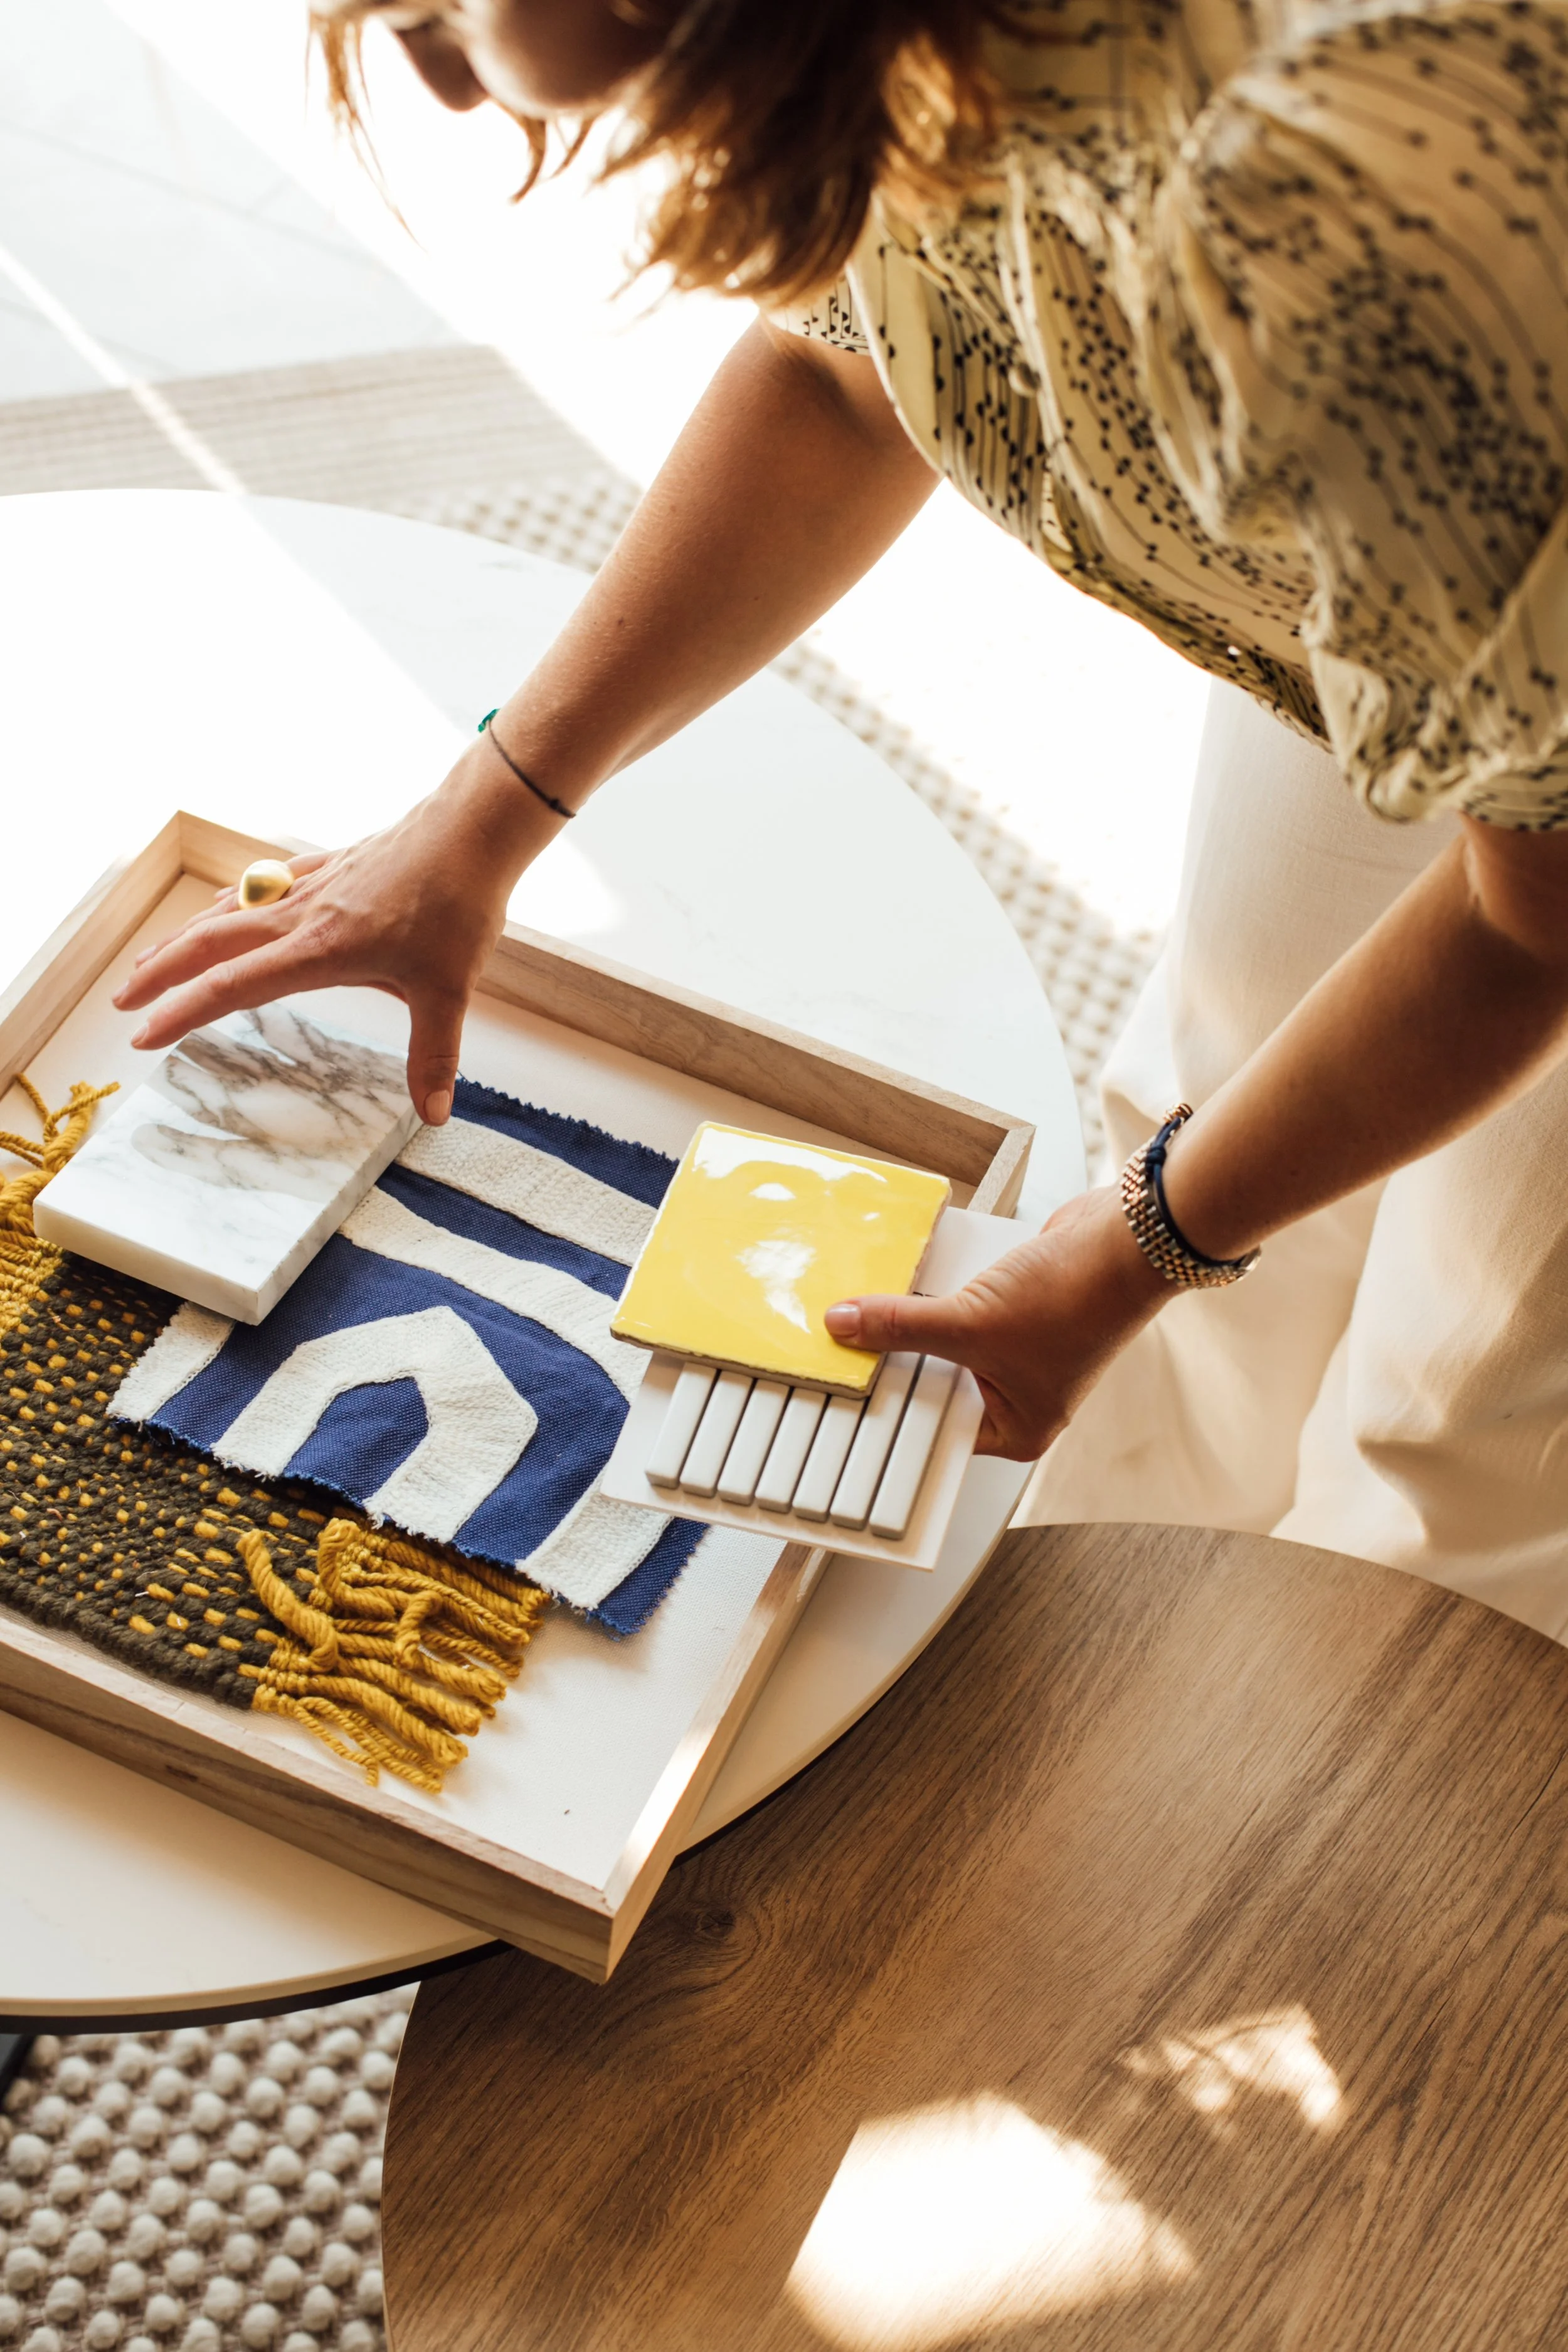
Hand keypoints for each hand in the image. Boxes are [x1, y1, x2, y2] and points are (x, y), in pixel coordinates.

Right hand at [113, 745, 564, 1123]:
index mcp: (318, 950)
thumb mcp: (449, 991)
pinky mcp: (327, 867)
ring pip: (227, 912)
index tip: (142, 1037)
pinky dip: (228, 905)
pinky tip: (222, 909)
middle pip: (208, 945)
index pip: (231, 988)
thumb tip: (434, 1114)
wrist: (472, 830)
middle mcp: (300, 915)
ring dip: (183, 937)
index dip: (181, 1013)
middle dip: (159, 974)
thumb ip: (434, 1055)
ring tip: (152, 959)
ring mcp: (309, 886)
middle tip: (122, 1001)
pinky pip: (260, 887)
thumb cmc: (459, 905)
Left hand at [823, 1187, 1167, 1458]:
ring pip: (940, 1345)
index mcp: (1016, 1430)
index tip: (842, 1397)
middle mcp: (1017, 1397)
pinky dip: (934, 1295)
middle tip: (845, 1349)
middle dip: (895, 1363)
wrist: (1123, 1240)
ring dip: (912, 1324)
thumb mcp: (970, 1323)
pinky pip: (954, 1310)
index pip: (932, 1436)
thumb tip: (845, 1326)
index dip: (888, 1413)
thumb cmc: (1077, 1302)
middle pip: (931, 1388)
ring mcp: (1013, 1352)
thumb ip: (900, 1327)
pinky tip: (906, 1283)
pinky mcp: (1009, 1310)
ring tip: (868, 1313)